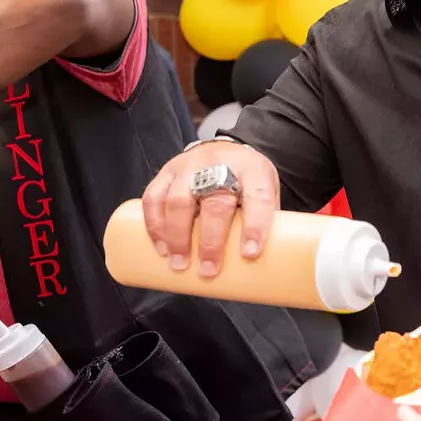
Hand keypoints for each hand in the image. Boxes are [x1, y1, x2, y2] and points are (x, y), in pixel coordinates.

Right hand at [140, 141, 279, 275]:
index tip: (250, 254)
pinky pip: (154, 196)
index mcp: (253, 171)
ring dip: (177, 236)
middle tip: (208, 270)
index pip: (258, 197)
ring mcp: (190, 166)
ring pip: (179, 199)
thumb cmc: (246, 179)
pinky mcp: (167, 171)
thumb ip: (264, 221)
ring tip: (179, 263)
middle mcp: (221, 165)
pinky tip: (161, 246)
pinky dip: (154, 224)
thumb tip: (260, 265)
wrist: (226, 150)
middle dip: (210, 241)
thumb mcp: (265, 191)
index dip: (255, 226)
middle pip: (215, 202)